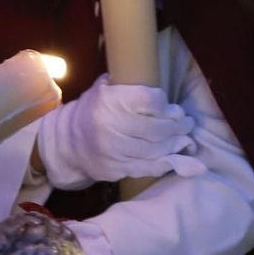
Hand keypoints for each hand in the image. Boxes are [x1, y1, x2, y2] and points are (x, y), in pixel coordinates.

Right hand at [37, 74, 206, 187]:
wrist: (66, 142)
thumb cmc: (93, 111)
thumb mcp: (105, 89)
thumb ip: (131, 86)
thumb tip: (166, 95)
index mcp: (109, 101)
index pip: (150, 101)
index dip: (165, 105)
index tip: (172, 107)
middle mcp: (110, 126)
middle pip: (157, 128)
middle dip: (178, 126)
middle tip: (187, 123)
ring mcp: (113, 150)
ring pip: (156, 149)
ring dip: (176, 144)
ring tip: (184, 138)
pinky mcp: (115, 168)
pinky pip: (148, 167)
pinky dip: (166, 162)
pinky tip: (176, 156)